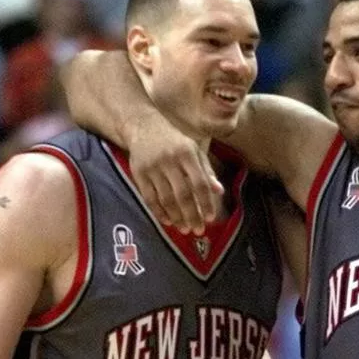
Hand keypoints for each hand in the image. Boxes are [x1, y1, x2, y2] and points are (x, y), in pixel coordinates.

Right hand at [128, 111, 222, 233]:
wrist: (144, 127)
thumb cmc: (175, 142)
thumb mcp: (194, 151)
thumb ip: (207, 171)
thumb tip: (219, 192)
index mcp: (187, 154)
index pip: (200, 183)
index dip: (206, 202)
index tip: (210, 218)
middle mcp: (170, 160)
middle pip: (183, 194)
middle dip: (192, 215)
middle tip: (198, 230)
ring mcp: (152, 167)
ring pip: (166, 199)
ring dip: (176, 217)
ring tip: (184, 229)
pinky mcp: (139, 174)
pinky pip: (149, 198)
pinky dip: (159, 212)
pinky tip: (168, 221)